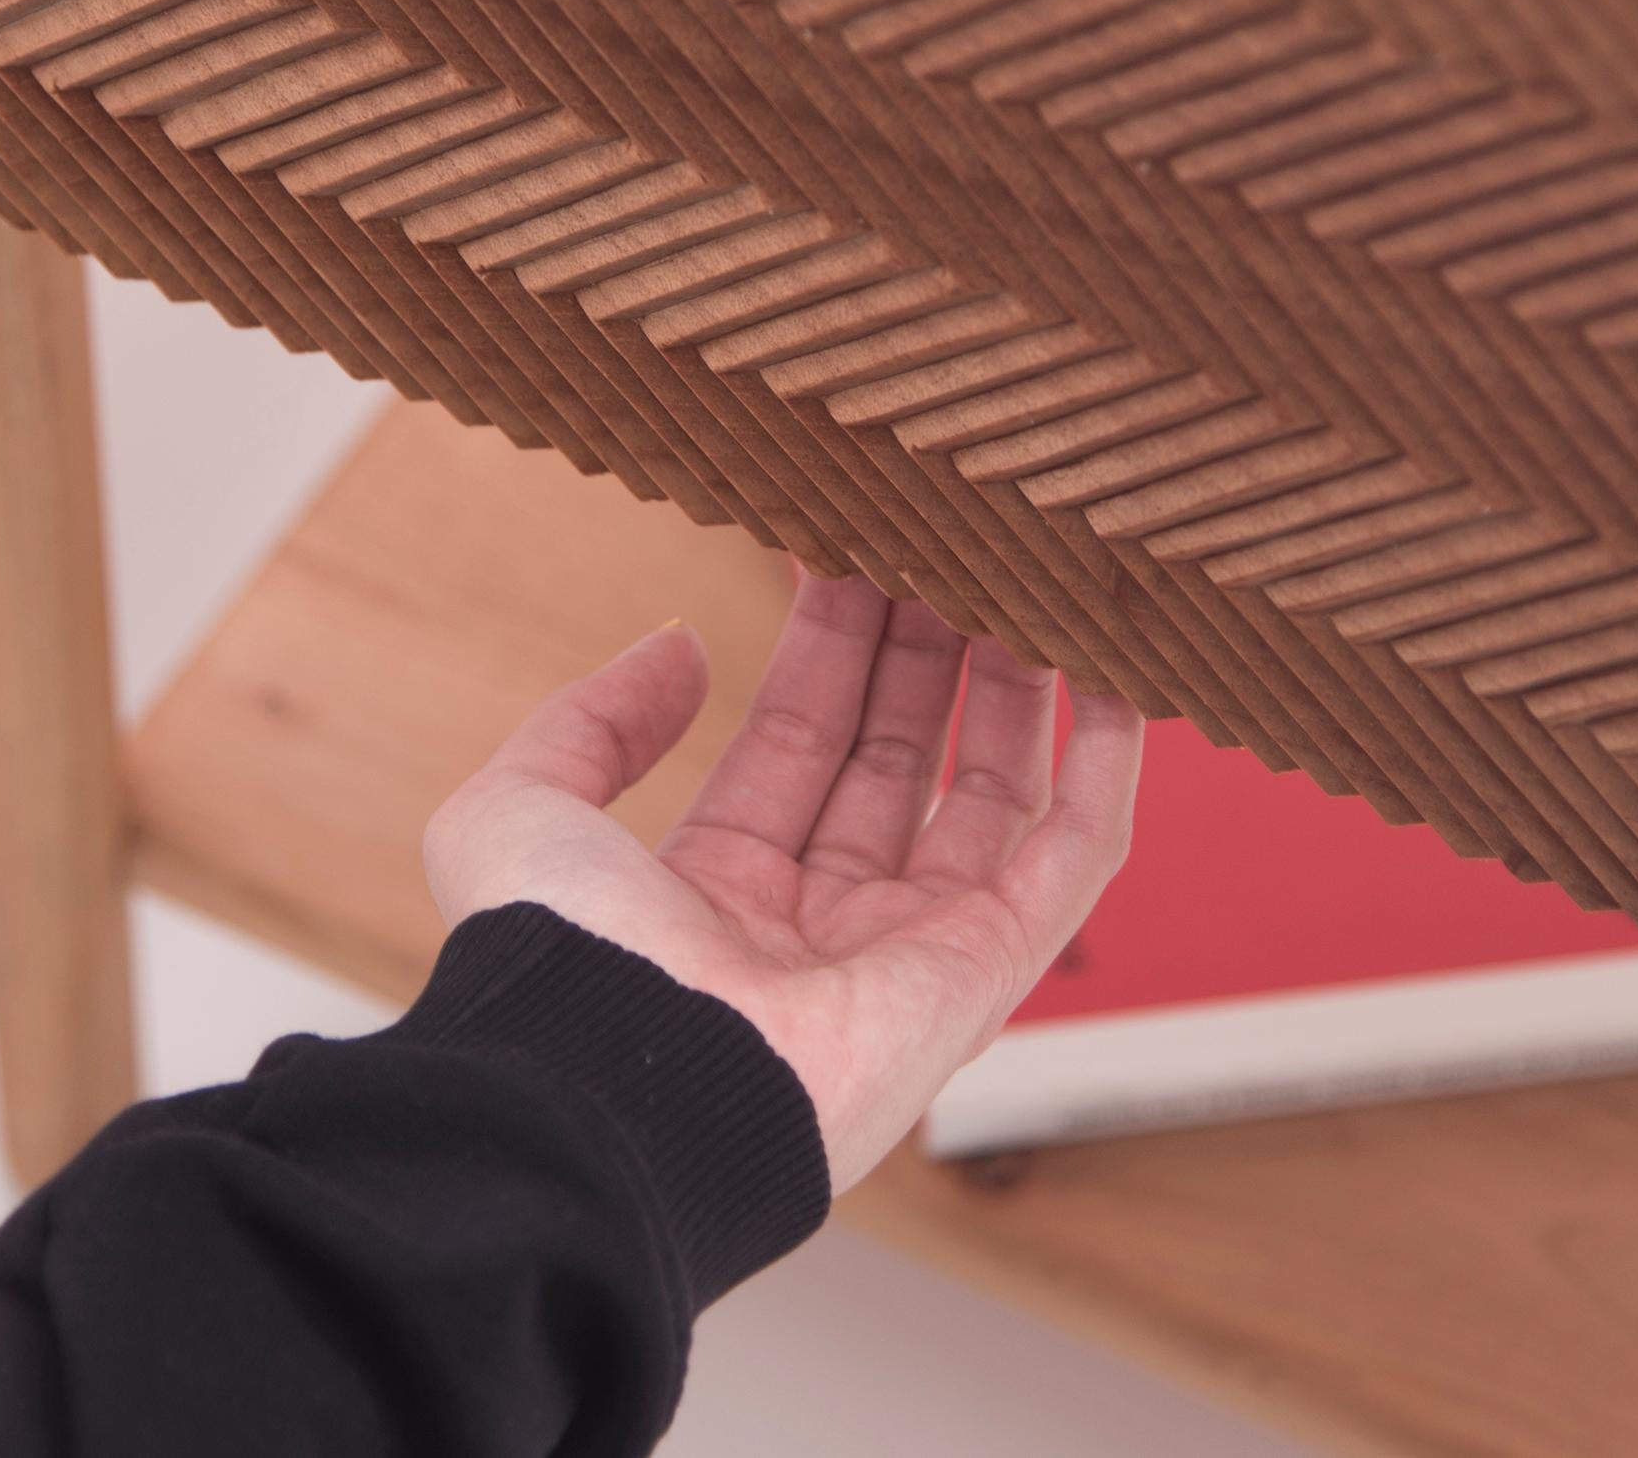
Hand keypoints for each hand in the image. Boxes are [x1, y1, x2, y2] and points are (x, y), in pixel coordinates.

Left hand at [423, 574, 1143, 1191]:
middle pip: (903, 755)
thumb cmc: (559, 964)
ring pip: (991, 794)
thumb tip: (676, 648)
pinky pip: (1071, 861)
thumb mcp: (521, 808)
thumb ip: (591, 720)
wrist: (617, 1091)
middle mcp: (819, 921)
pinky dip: (1106, 771)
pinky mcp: (985, 973)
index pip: (801, 736)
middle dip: (928, 647)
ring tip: (1029, 582)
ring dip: (1017, 689)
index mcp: (718, 890)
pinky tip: (1115, 680)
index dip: (832, 640)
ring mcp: (910, 948)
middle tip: (949, 545)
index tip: (853, 547)